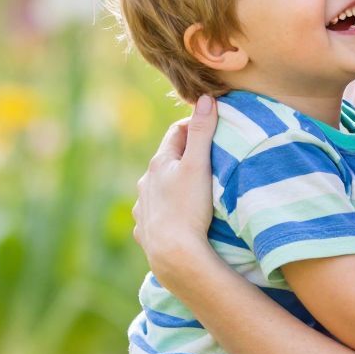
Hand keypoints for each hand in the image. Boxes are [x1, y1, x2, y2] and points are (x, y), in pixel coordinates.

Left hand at [132, 94, 219, 287]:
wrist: (173, 254)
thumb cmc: (188, 207)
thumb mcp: (199, 165)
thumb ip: (202, 131)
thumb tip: (205, 98)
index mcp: (158, 164)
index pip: (176, 134)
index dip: (194, 127)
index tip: (211, 129)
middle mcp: (145, 183)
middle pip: (166, 161)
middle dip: (184, 157)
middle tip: (208, 160)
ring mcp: (142, 208)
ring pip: (158, 188)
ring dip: (172, 184)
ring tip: (193, 191)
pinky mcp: (144, 230)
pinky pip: (155, 214)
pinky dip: (165, 210)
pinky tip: (176, 218)